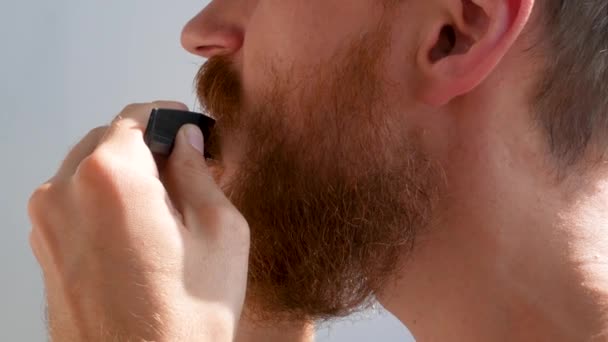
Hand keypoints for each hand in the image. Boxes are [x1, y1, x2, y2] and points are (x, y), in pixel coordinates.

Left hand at [28, 102, 249, 341]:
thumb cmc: (186, 319)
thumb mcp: (221, 233)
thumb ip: (199, 172)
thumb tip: (186, 141)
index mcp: (111, 176)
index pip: (137, 116)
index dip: (170, 119)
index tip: (189, 132)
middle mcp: (65, 191)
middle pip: (109, 141)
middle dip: (148, 150)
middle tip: (185, 175)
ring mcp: (46, 223)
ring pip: (88, 171)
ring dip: (125, 177)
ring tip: (164, 211)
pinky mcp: (43, 249)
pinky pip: (74, 202)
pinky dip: (104, 202)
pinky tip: (137, 234)